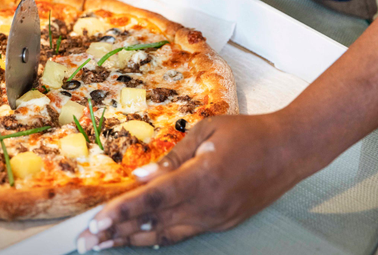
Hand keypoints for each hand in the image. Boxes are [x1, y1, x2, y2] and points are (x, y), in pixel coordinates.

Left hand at [76, 114, 313, 251]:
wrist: (290, 150)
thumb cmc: (248, 133)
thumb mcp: (206, 132)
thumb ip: (171, 158)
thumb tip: (141, 177)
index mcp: (202, 178)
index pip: (153, 200)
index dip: (121, 212)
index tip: (96, 222)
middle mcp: (208, 205)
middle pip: (154, 223)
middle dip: (117, 233)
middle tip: (87, 242)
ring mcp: (217, 218)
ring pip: (167, 235)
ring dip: (133, 240)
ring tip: (106, 245)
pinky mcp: (223, 223)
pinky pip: (184, 234)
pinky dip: (159, 237)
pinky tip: (140, 238)